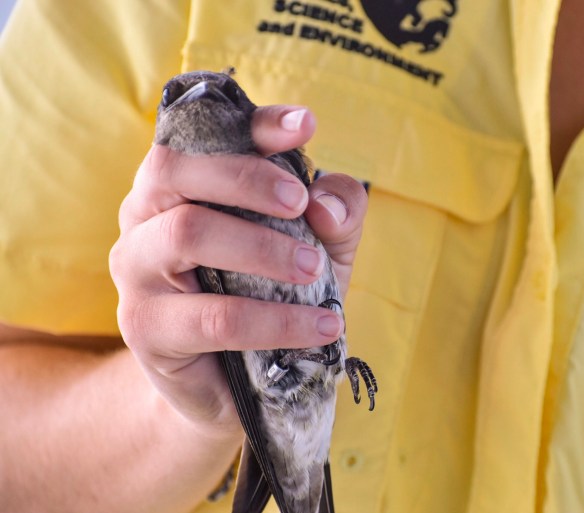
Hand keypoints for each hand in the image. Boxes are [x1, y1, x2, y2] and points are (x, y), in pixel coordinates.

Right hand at [109, 106, 367, 438]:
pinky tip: (324, 325)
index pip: (207, 134)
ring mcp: (136, 269)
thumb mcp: (320, 245)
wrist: (238, 382)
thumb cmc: (274, 296)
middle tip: (301, 203)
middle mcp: (145, 215)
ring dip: (262, 247)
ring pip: (188, 233)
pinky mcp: (145, 327)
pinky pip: (215, 316)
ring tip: (313, 267)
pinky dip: (277, 320)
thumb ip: (335, 211)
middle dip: (247, 178)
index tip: (307, 126)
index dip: (256, 124)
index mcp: (182, 183)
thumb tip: (326, 203)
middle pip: (176, 170)